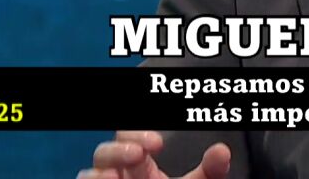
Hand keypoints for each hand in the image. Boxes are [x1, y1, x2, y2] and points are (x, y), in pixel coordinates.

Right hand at [78, 130, 230, 178]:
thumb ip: (210, 170)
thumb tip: (222, 151)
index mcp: (139, 164)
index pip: (128, 137)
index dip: (137, 134)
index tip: (158, 143)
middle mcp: (117, 176)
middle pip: (103, 153)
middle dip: (117, 151)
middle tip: (138, 155)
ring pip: (86, 176)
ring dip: (96, 176)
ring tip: (112, 178)